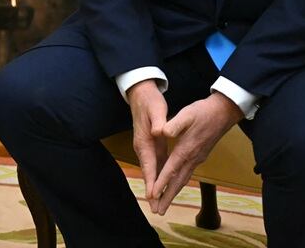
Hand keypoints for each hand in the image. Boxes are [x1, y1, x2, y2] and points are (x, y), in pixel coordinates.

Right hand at [127, 79, 168, 206]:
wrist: (141, 93)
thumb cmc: (150, 101)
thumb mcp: (156, 109)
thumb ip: (159, 121)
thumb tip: (161, 132)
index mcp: (145, 140)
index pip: (149, 164)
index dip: (151, 180)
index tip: (152, 195)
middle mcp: (143, 147)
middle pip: (149, 173)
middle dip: (153, 191)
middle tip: (157, 209)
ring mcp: (146, 147)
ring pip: (152, 171)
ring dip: (155, 187)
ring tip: (159, 204)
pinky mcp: (152, 145)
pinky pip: (156, 165)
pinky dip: (159, 177)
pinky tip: (163, 186)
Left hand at [150, 92, 242, 214]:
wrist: (224, 112)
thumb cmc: (203, 111)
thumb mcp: (187, 113)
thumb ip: (174, 124)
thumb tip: (162, 132)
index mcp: (187, 148)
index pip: (171, 169)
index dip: (161, 182)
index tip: (153, 195)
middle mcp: (193, 158)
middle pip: (178, 181)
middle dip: (167, 197)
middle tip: (158, 211)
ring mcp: (198, 158)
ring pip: (183, 180)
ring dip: (173, 193)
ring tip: (164, 204)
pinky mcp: (200, 156)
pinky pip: (187, 174)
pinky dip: (179, 183)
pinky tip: (175, 186)